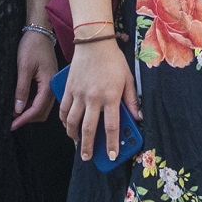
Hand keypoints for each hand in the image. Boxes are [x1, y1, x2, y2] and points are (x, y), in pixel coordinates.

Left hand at [13, 22, 57, 122]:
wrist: (40, 30)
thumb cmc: (31, 46)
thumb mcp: (24, 67)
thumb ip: (22, 89)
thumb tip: (18, 110)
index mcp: (49, 83)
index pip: (37, 109)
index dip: (24, 119)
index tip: (12, 126)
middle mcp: (53, 86)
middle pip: (42, 111)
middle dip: (28, 119)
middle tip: (12, 122)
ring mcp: (51, 83)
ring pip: (43, 106)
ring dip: (30, 112)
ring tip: (15, 114)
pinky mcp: (48, 80)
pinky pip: (42, 98)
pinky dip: (33, 104)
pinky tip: (22, 103)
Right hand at [59, 36, 140, 164]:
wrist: (94, 43)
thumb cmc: (113, 61)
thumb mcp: (128, 79)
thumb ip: (132, 100)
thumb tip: (138, 118)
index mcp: (111, 96)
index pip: (112, 126)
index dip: (112, 143)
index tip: (113, 156)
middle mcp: (93, 98)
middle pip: (89, 128)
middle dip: (88, 146)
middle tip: (88, 158)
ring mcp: (79, 94)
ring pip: (73, 122)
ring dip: (73, 136)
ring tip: (76, 144)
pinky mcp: (68, 89)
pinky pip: (64, 110)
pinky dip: (64, 121)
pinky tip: (67, 126)